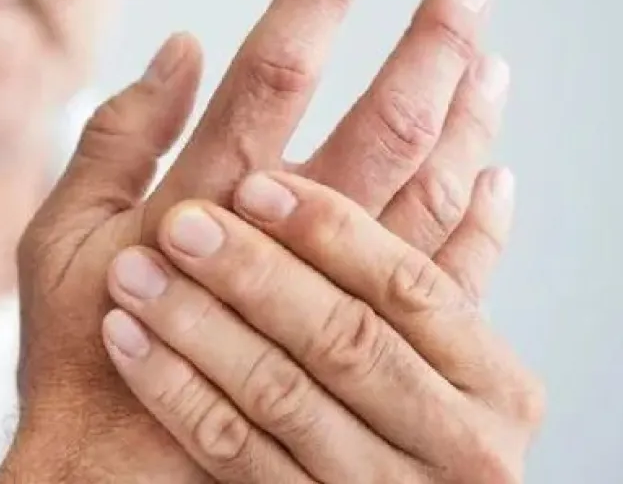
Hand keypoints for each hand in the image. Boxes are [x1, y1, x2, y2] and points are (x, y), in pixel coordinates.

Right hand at [0, 0, 508, 480]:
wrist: (111, 471)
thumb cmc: (79, 351)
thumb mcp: (59, 236)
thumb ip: (118, 137)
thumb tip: (184, 49)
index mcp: (200, 208)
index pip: (272, 81)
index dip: (312, 1)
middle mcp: (277, 254)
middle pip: (379, 134)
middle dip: (427, 49)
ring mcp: (328, 309)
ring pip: (425, 201)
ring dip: (465, 122)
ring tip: (489, 55)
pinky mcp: (355, 359)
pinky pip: (439, 286)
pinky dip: (474, 224)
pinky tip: (497, 172)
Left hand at [104, 171, 543, 482]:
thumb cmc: (412, 415)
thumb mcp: (453, 356)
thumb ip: (452, 273)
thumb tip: (488, 171)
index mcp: (493, 384)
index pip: (408, 286)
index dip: (331, 229)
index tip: (254, 181)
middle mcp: (451, 443)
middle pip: (344, 339)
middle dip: (254, 273)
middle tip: (181, 221)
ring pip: (279, 395)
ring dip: (198, 325)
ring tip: (135, 272)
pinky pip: (232, 452)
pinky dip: (174, 390)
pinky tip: (129, 339)